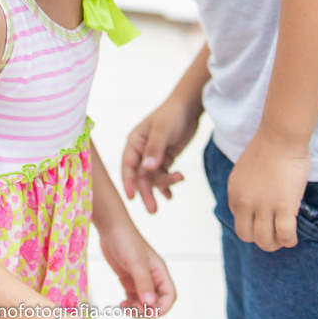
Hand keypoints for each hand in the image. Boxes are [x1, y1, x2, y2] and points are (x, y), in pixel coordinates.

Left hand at [98, 222, 175, 316]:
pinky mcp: (129, 279)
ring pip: (144, 303)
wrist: (110, 228)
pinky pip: (133, 298)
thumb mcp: (135, 262)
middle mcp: (153, 277)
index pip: (169, 297)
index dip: (161, 307)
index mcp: (160, 272)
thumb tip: (150, 304)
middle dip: (146, 310)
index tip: (147, 310)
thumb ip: (143, 282)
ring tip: (124, 307)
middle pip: (156, 303)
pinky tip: (120, 304)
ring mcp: (141, 279)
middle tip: (131, 309)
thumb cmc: (126, 240)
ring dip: (136, 310)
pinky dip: (129, 305)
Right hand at [121, 96, 197, 212]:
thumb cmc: (172, 115)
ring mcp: (152, 156)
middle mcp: (141, 151)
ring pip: (152, 178)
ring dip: (160, 187)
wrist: (189, 108)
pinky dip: (167, 185)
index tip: (131, 197)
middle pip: (140, 176)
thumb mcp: (163, 131)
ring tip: (172, 193)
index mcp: (134, 142)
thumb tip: (147, 168)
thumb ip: (154, 149)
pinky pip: (163, 176)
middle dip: (146, 192)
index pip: (128, 166)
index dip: (128, 182)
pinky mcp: (164, 159)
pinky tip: (171, 194)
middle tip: (153, 210)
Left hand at [227, 129, 309, 251]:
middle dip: (261, 240)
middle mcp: (245, 202)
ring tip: (284, 238)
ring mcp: (263, 205)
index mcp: (234, 193)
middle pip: (247, 236)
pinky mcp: (283, 206)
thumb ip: (247, 190)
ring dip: (275, 244)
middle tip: (275, 236)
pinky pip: (285, 234)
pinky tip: (293, 237)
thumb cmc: (268, 149)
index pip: (238, 222)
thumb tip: (256, 208)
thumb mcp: (245, 172)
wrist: (280, 137)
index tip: (265, 223)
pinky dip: (289, 240)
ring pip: (265, 240)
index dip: (253, 227)